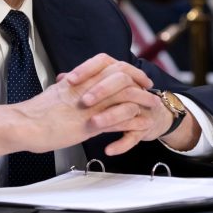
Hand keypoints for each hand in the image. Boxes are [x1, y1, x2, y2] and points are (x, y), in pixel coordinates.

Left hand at [60, 55, 177, 154]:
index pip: (104, 62)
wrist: (150, 116)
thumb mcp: (101, 90)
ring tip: (94, 123)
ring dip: (111, 116)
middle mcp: (132, 86)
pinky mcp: (144, 127)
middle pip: (120, 79)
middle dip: (101, 90)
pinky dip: (122, 144)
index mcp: (117, 74)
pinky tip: (109, 149)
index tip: (70, 80)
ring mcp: (140, 106)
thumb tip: (62, 78)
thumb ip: (84, 84)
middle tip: (84, 101)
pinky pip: (135, 135)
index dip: (87, 69)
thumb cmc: (119, 102)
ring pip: (129, 107)